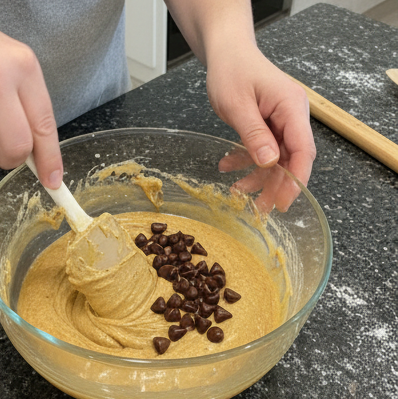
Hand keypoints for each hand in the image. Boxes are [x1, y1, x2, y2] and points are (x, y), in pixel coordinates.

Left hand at [205, 41, 314, 211]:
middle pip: (292, 158)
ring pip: (276, 159)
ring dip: (258, 178)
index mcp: (291, 107)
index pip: (303, 149)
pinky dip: (246, 162)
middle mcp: (291, 115)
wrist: (227, 56)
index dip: (296, 178)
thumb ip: (254, 134)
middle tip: (261, 210)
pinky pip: (263, 151)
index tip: (286, 201)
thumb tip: (269, 162)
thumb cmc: (232, 73)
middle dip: (277, 185)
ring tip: (237, 193)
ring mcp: (281, 121)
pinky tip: (229, 169)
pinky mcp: (269, 126)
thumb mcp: (238, 106)